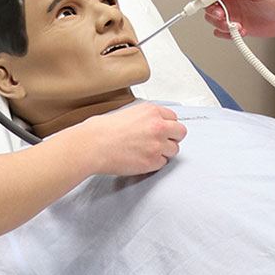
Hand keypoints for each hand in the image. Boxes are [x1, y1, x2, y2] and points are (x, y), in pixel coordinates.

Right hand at [62, 103, 185, 175]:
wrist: (93, 145)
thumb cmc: (102, 130)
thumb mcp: (127, 113)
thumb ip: (145, 118)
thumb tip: (152, 124)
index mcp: (151, 111)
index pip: (173, 118)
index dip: (167, 126)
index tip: (162, 131)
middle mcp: (158, 126)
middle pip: (180, 132)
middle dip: (172, 138)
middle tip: (160, 142)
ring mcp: (157, 144)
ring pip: (174, 150)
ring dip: (164, 152)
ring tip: (147, 152)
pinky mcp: (153, 161)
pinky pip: (162, 163)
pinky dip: (154, 163)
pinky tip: (141, 159)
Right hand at [190, 0, 274, 39]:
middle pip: (205, 1)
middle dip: (211, 10)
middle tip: (223, 15)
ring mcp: (230, 11)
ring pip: (211, 18)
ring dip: (220, 24)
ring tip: (236, 25)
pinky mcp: (234, 25)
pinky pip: (220, 32)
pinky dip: (226, 34)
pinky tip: (240, 30)